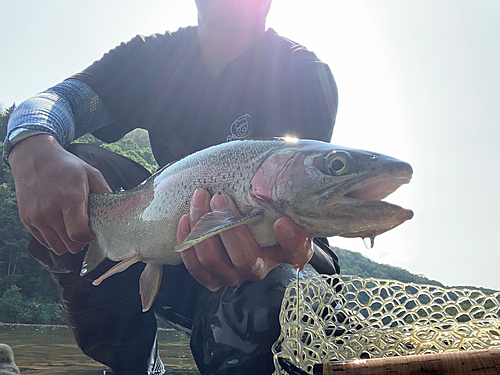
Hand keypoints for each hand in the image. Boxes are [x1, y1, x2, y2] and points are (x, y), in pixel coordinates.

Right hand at [9, 134, 111, 254]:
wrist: (35, 158)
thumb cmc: (66, 166)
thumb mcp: (91, 173)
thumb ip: (105, 192)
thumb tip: (118, 209)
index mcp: (70, 198)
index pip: (78, 233)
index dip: (88, 238)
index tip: (92, 232)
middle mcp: (50, 210)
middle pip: (69, 244)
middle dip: (80, 242)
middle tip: (84, 231)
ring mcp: (36, 216)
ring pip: (56, 247)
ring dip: (67, 243)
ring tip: (72, 230)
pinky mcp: (26, 219)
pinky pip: (44, 241)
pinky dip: (54, 239)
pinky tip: (60, 227)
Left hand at [176, 189, 312, 290]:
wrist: (237, 215)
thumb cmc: (258, 202)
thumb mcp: (273, 194)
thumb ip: (279, 185)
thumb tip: (283, 162)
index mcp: (285, 249)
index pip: (297, 252)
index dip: (290, 241)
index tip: (281, 221)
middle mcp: (261, 266)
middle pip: (246, 260)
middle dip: (229, 228)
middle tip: (221, 197)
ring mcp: (235, 274)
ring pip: (215, 262)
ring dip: (203, 229)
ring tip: (201, 199)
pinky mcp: (212, 275)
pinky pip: (196, 268)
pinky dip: (187, 243)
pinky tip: (185, 219)